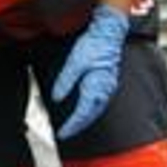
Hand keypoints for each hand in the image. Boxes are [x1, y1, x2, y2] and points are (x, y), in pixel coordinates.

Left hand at [51, 4, 129, 138]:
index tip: (62, 133)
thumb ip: (65, 81)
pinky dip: (90, 111)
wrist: (109, 32)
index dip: (71, 125)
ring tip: (73, 125)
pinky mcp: (108, 82)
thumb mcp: (74, 62)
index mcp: (95, 86)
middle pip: (90, 116)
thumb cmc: (94, 44)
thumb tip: (57, 98)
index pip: (82, 113)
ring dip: (84, 120)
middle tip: (65, 133)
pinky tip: (85, 110)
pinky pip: (99, 103)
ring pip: (95, 111)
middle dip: (77, 126)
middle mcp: (104, 89)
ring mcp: (108, 87)